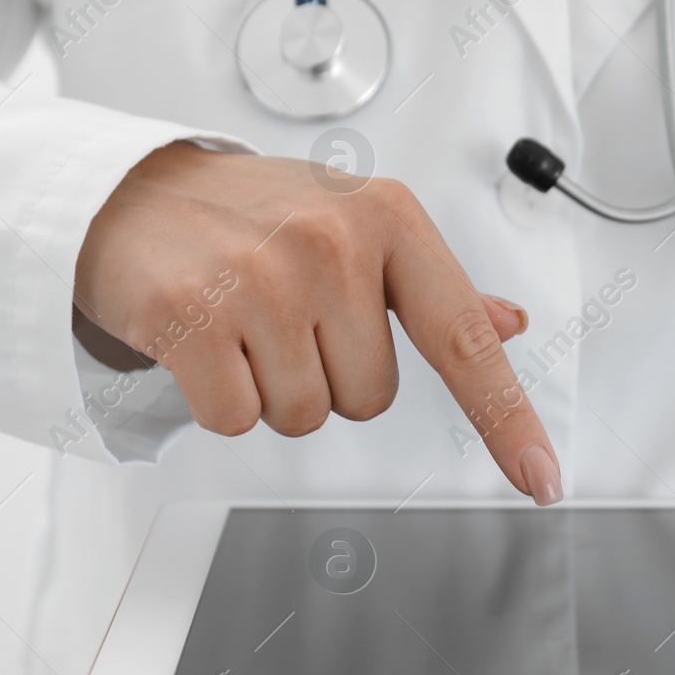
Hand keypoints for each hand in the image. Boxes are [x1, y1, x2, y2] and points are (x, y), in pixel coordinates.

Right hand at [74, 142, 561, 503]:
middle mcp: (332, 243)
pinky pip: (237, 420)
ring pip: (305, 416)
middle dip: (327, 377)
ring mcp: (261, 280)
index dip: (508, 419)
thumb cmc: (257, 217)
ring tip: (243, 323)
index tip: (542, 479)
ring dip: (272, 389)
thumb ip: (438, 288)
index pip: (464, 341)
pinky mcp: (193, 319)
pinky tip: (205, 341)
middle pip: (369, 400)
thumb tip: (510, 322)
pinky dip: (220, 400)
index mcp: (388, 218)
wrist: (132, 194)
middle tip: (285, 318)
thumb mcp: (357, 227)